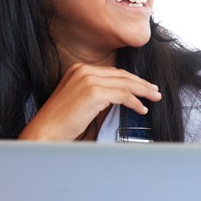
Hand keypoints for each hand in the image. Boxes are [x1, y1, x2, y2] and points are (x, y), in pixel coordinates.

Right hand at [18, 63, 161, 140]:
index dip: (132, 79)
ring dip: (143, 92)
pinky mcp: (93, 92)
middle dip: (141, 84)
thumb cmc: (62, 121)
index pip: (113, 72)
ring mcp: (88, 80)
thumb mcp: (81, 99)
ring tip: (153, 98)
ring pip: (125, 84)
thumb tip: (122, 94)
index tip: (145, 86)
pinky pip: (123, 96)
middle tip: (155, 91)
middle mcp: (83, 70)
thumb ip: (98, 92)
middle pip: (122, 75)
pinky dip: (135, 102)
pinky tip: (141, 109)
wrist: (46, 131)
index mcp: (79, 69)